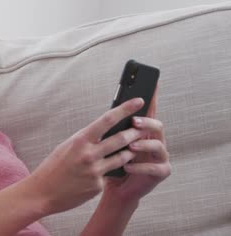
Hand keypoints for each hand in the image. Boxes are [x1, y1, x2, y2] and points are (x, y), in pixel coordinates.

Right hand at [27, 97, 149, 214]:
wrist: (42, 192)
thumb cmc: (54, 167)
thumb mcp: (67, 146)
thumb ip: (86, 139)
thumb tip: (104, 130)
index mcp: (80, 140)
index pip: (107, 120)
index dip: (125, 109)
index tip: (138, 101)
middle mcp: (89, 154)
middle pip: (121, 138)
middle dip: (134, 133)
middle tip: (142, 129)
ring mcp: (94, 171)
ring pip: (122, 157)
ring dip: (129, 152)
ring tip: (132, 149)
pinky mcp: (97, 186)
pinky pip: (109, 174)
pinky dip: (109, 171)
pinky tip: (101, 172)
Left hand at [104, 86, 171, 202]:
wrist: (115, 188)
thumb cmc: (111, 162)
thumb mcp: (109, 143)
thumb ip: (113, 128)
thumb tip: (109, 110)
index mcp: (144, 131)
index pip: (149, 111)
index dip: (152, 97)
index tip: (151, 83)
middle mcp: (155, 141)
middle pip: (157, 125)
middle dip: (146, 122)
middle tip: (133, 122)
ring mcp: (161, 157)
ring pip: (158, 146)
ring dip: (143, 145)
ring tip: (130, 146)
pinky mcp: (161, 172)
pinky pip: (155, 168)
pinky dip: (140, 166)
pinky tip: (127, 166)